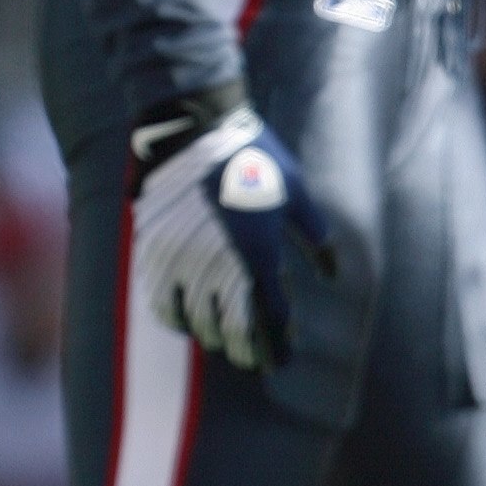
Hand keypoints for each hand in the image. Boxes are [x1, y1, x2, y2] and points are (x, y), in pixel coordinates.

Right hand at [130, 100, 333, 369]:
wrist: (194, 125)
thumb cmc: (254, 155)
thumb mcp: (296, 192)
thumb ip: (315, 237)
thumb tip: (331, 273)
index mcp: (259, 253)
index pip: (271, 318)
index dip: (279, 344)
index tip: (283, 359)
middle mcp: (218, 265)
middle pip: (230, 329)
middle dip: (244, 350)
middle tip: (251, 359)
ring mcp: (181, 259)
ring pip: (193, 320)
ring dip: (210, 337)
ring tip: (219, 341)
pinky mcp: (153, 249)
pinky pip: (160, 299)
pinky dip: (174, 318)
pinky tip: (184, 321)